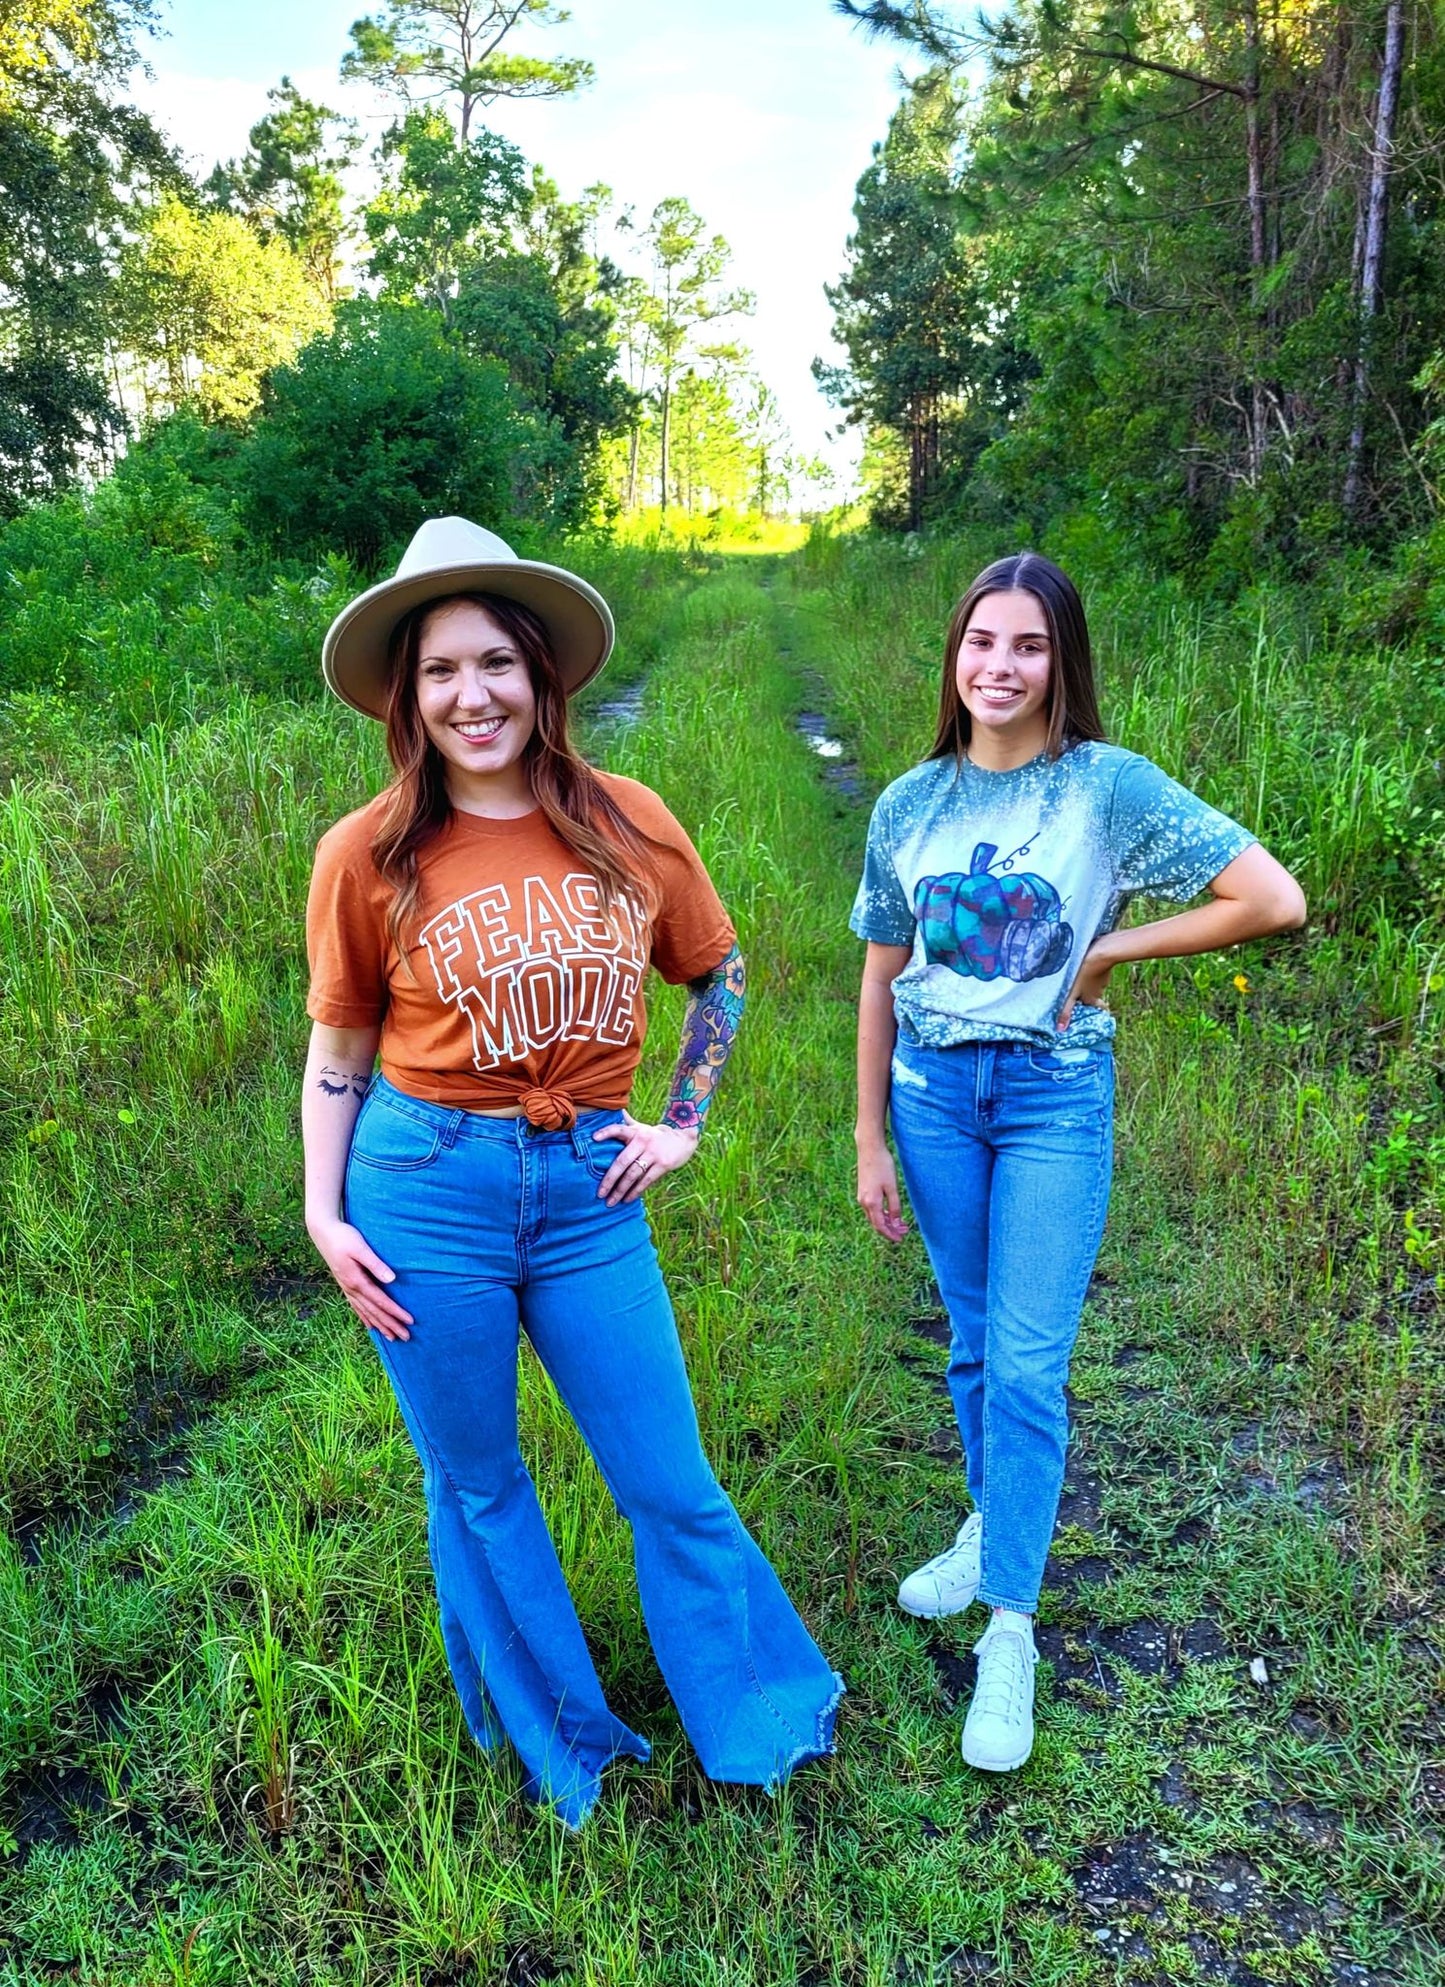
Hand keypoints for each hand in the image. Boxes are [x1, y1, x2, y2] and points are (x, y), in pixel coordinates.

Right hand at [308, 1215, 413, 1341]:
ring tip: (391, 1337)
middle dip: (391, 1325)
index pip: (381, 1301)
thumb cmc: (344, 1237)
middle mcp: (352, 1289)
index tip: (410, 1321)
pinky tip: (369, 1326)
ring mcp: (347, 1288)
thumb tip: (392, 1279)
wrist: (323, 1232)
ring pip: (366, 1312)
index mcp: (357, 1281)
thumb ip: (375, 1264)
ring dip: (379, 1325)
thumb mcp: (360, 1248)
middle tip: (406, 1337)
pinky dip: (364, 1318)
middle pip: (374, 1312)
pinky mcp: (345, 1285)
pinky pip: (356, 1307)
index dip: (396, 1313)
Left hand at [592, 1111, 698, 1204]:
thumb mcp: (642, 1127)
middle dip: (609, 1179)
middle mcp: (643, 1141)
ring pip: (633, 1175)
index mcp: (635, 1131)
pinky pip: (646, 1181)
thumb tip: (612, 1111)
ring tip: (610, 1202)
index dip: (606, 1132)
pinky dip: (635, 1192)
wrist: (684, 1138)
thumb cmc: (656, 1135)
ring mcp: (654, 1153)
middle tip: (599, 1193)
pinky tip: (626, 1200)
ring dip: (620, 1190)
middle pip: (622, 1161)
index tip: (593, 1139)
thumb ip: (627, 1123)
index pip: (618, 1129)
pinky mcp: (663, 1165)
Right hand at [857, 1141, 908, 1242]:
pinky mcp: (863, 1191)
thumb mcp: (892, 1187)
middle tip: (904, 1232)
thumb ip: (895, 1206)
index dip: (890, 1235)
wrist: (869, 1148)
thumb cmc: (882, 1165)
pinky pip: (871, 1209)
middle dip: (890, 1230)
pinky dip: (881, 1213)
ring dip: (886, 1222)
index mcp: (871, 1202)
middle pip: (876, 1223)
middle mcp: (864, 1202)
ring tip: (901, 1223)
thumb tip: (896, 1222)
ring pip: (874, 1216)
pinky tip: (891, 1212)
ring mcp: (862, 1196)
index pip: (880, 1226)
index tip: (900, 1239)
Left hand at [1058, 938, 1117, 1033]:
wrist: (1101, 952)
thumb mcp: (1071, 993)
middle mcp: (1099, 991)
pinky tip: (1083, 966)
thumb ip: (1066, 1010)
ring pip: (1094, 984)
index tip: (1094, 1012)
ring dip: (1087, 982)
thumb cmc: (1083, 974)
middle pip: (1094, 996)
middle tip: (1078, 993)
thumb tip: (1061, 1030)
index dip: (1097, 1011)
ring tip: (1077, 977)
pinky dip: (1091, 971)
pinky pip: (1096, 971)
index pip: (1099, 1009)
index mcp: (1092, 999)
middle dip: (1087, 995)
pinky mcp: (1102, 966)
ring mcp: (1102, 978)